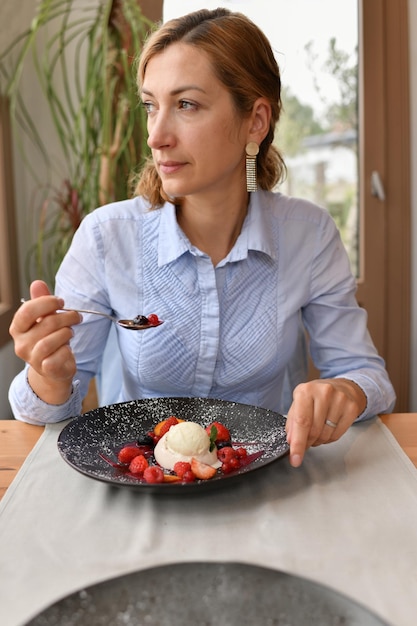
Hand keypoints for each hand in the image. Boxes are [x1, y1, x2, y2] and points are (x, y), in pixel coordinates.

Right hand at [9, 280, 81, 404]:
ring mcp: (32, 358)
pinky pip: (59, 355)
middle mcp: (21, 344)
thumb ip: (42, 301)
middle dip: (66, 317)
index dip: (47, 303)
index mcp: (18, 328)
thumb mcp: (45, 319)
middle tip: (75, 316)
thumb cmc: (49, 339)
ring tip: (71, 332)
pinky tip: (68, 348)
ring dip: (67, 333)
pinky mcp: (46, 369)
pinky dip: (67, 350)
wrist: (53, 369)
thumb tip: (37, 283)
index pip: (27, 311)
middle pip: (46, 324)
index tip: (61, 302)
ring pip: (51, 341)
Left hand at [285, 378, 366, 467]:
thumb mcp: (299, 403)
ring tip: (317, 431)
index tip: (295, 458)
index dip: (298, 443)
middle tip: (305, 442)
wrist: (342, 387)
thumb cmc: (316, 397)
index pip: (301, 421)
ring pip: (325, 435)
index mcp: (305, 391)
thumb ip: (292, 422)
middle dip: (307, 442)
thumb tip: (291, 441)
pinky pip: (337, 435)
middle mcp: (323, 393)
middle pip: (314, 430)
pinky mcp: (351, 408)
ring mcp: (340, 400)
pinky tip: (327, 429)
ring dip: (318, 440)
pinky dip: (329, 438)